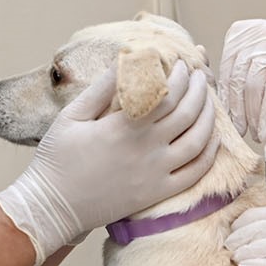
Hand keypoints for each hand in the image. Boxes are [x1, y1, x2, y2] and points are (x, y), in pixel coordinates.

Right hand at [0, 64, 218, 263]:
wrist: (53, 206)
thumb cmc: (57, 158)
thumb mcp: (72, 115)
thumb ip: (102, 87)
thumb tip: (127, 59)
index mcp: (124, 127)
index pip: (167, 94)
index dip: (181, 77)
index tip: (183, 66)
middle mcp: (145, 149)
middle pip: (187, 113)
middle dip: (199, 89)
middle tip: (200, 76)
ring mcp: (155, 173)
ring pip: (198, 141)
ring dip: (209, 117)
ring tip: (208, 101)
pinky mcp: (159, 193)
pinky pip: (195, 172)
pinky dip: (209, 153)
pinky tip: (212, 138)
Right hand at [217, 8, 265, 142]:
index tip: (265, 137)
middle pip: (252, 84)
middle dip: (251, 115)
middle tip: (252, 135)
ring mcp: (250, 32)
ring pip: (235, 78)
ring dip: (236, 108)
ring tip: (240, 127)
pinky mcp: (235, 32)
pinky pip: (225, 68)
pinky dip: (226, 92)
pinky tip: (230, 109)